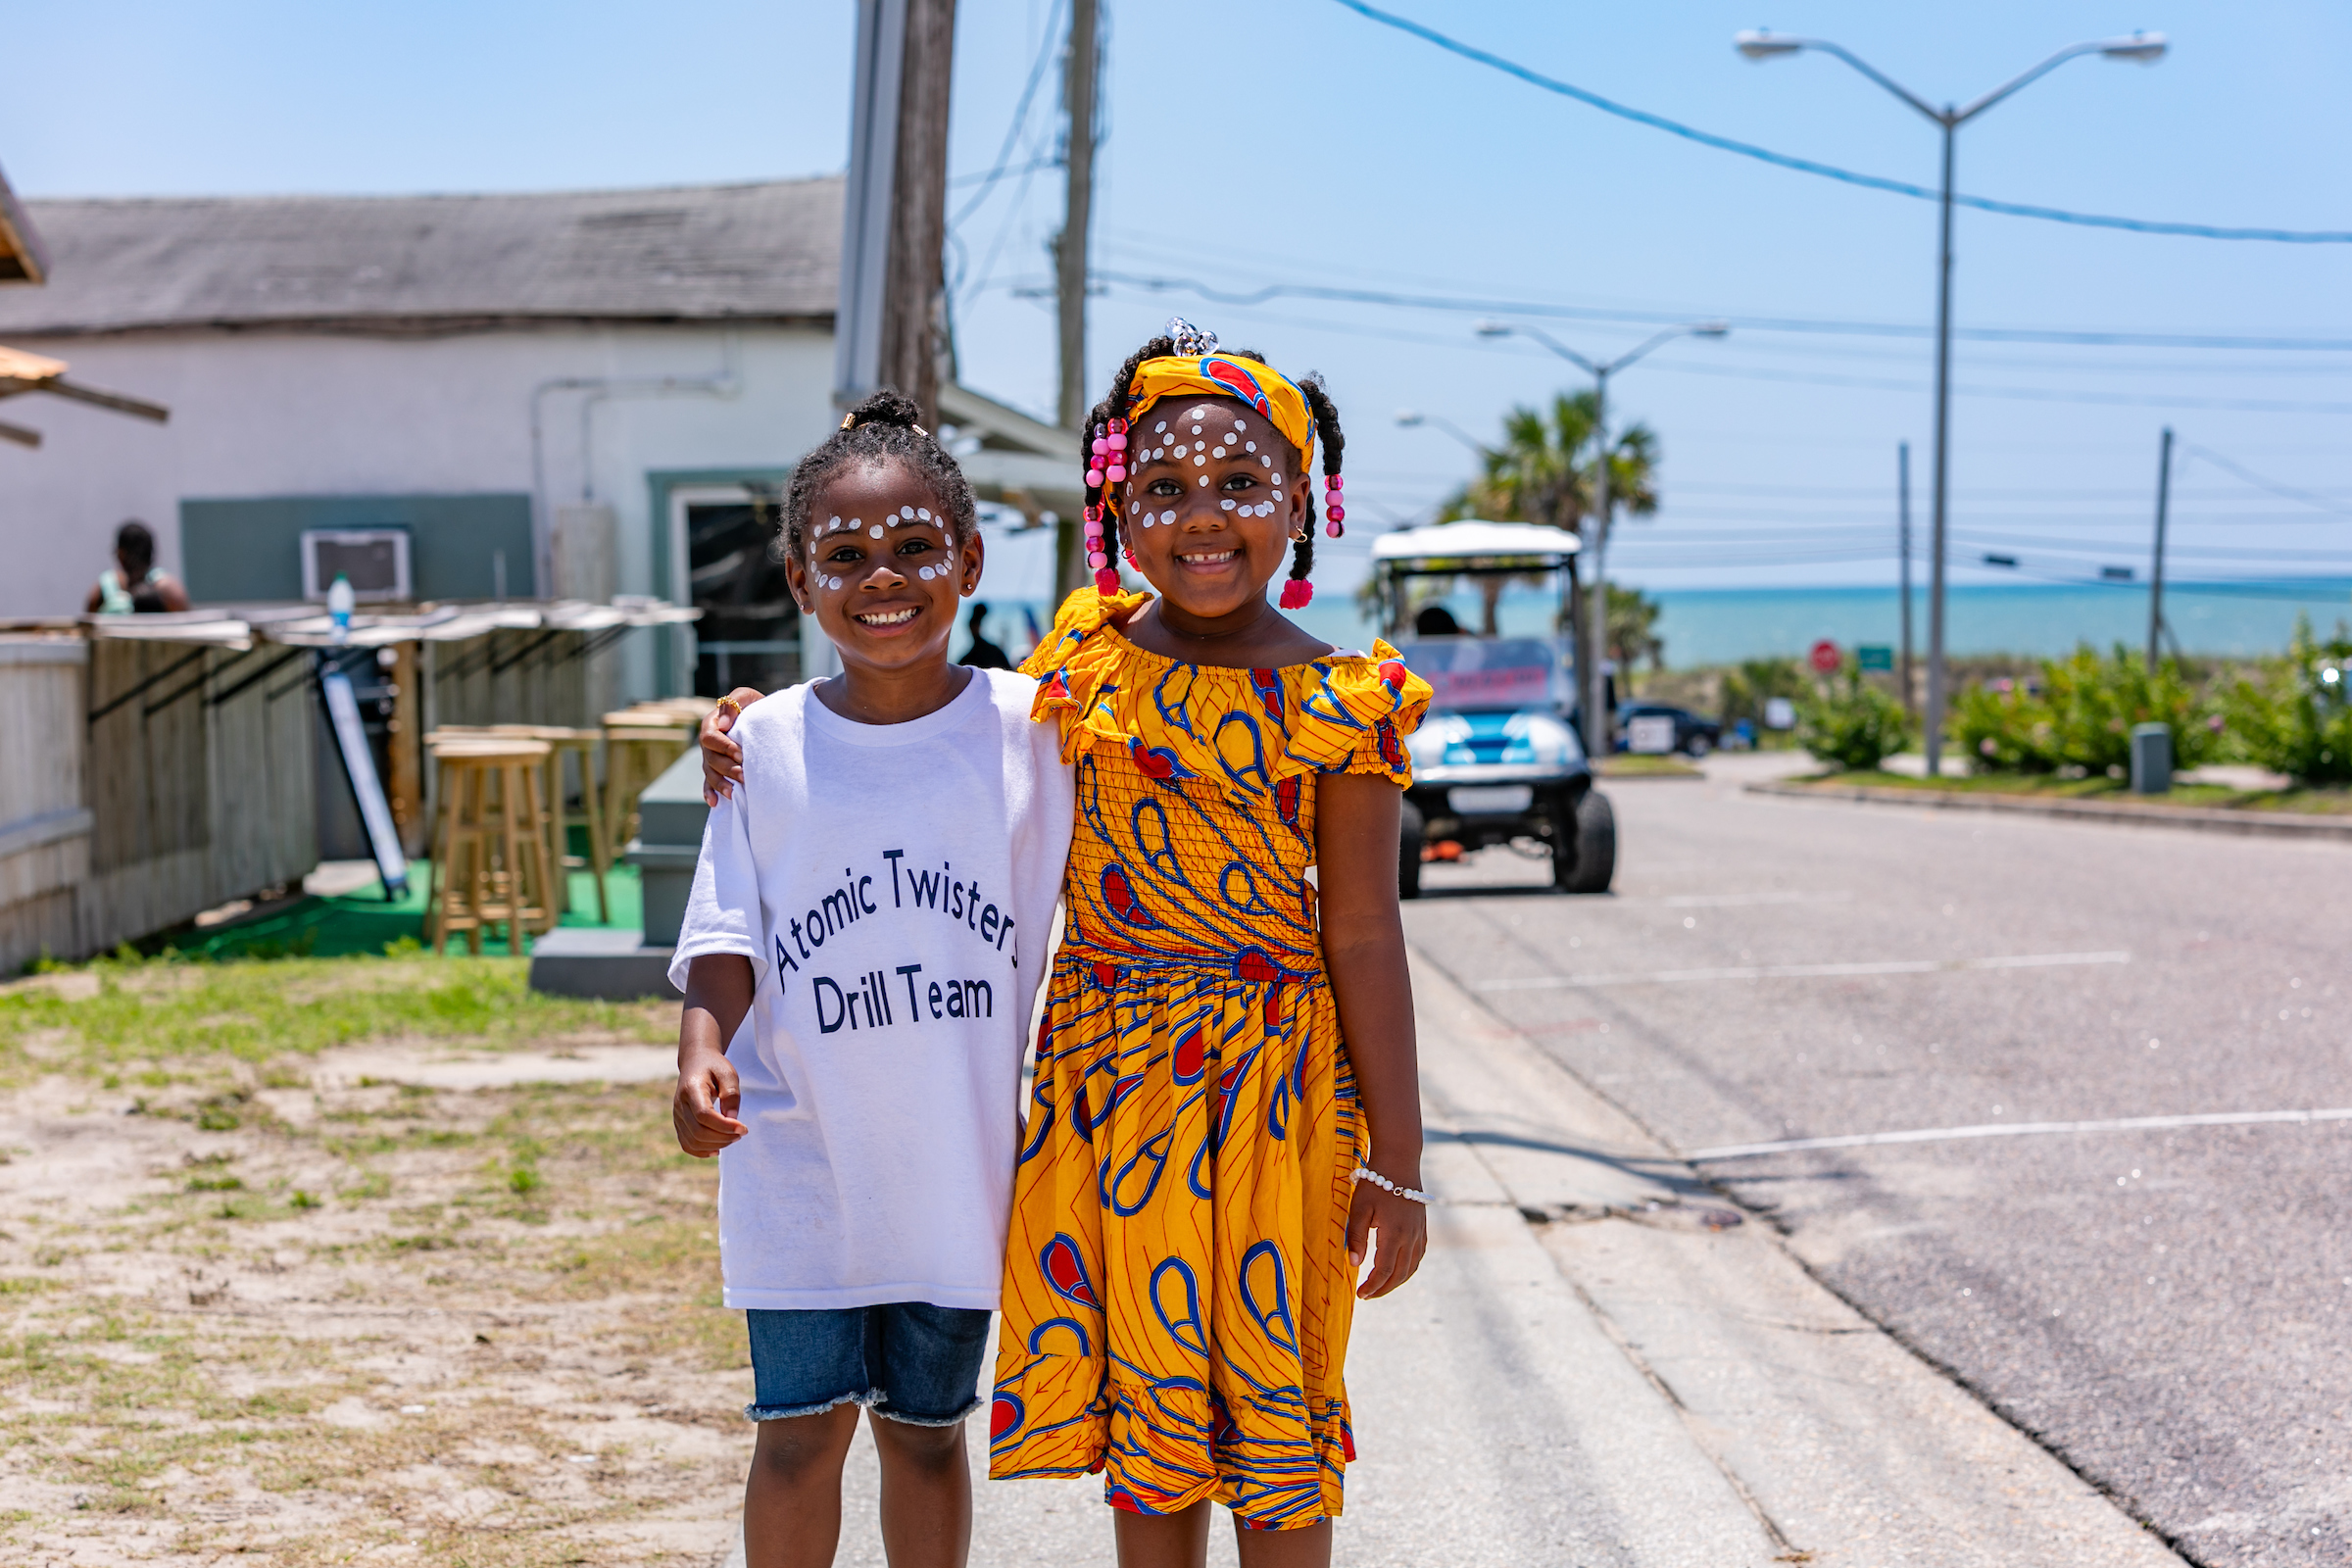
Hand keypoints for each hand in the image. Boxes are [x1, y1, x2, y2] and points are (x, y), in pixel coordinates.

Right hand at [673, 1044, 746, 1157]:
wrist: (696, 1063)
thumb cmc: (714, 1067)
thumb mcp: (728, 1073)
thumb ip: (731, 1095)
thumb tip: (732, 1119)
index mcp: (691, 1088)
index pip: (704, 1115)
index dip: (724, 1126)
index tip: (743, 1128)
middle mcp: (680, 1104)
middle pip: (698, 1131)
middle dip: (723, 1137)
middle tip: (741, 1133)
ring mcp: (677, 1115)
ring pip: (693, 1141)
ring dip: (716, 1145)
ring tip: (733, 1137)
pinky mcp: (679, 1123)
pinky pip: (687, 1145)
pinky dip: (702, 1151)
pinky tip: (718, 1149)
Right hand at [699, 687, 763, 805]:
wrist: (763, 720)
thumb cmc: (755, 706)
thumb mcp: (746, 697)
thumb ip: (733, 703)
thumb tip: (724, 724)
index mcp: (713, 724)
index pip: (710, 737)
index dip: (723, 746)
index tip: (741, 754)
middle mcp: (708, 743)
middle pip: (710, 758)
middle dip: (726, 768)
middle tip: (743, 775)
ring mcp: (711, 758)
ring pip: (710, 773)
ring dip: (720, 783)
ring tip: (732, 793)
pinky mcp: (717, 770)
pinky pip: (708, 783)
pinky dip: (710, 793)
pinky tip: (715, 802)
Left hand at [1345, 1174, 1427, 1299]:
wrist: (1399, 1162)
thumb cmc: (1374, 1183)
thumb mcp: (1359, 1208)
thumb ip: (1356, 1237)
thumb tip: (1353, 1263)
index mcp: (1394, 1234)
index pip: (1384, 1270)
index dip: (1372, 1286)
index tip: (1360, 1294)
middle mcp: (1410, 1237)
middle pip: (1399, 1274)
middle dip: (1383, 1289)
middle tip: (1367, 1295)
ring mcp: (1419, 1233)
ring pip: (1411, 1267)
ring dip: (1396, 1281)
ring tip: (1380, 1287)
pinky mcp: (1422, 1228)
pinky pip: (1418, 1256)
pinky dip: (1408, 1269)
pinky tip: (1398, 1271)